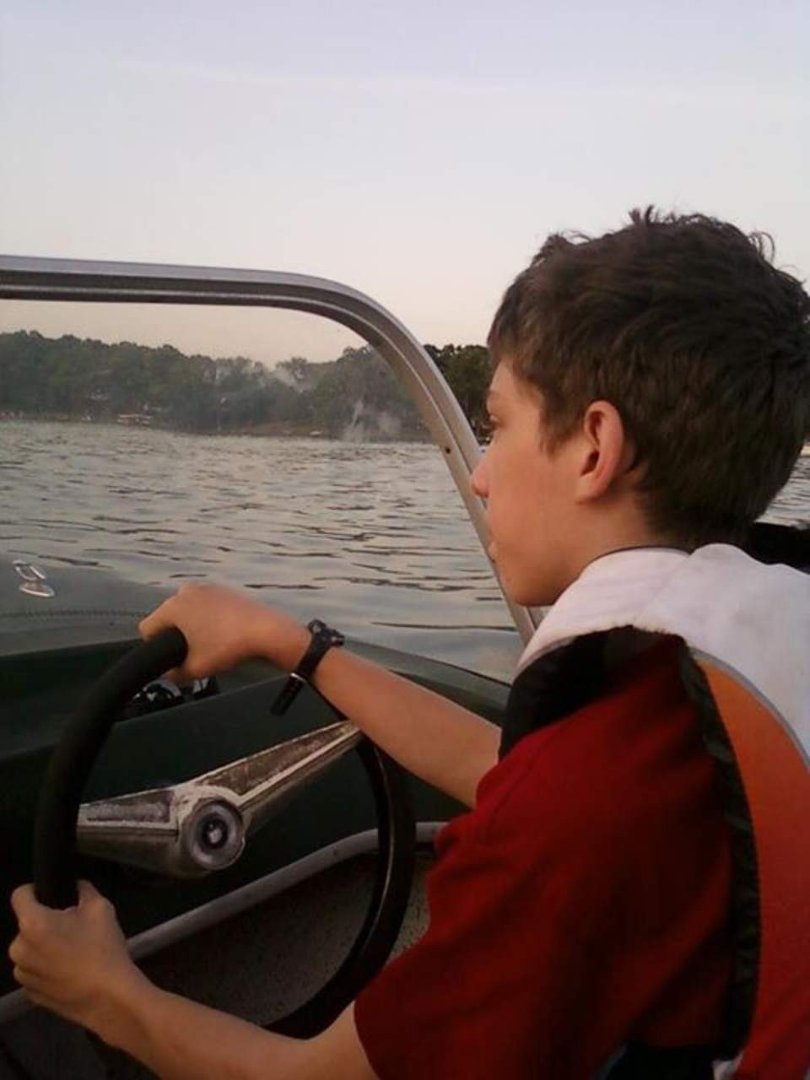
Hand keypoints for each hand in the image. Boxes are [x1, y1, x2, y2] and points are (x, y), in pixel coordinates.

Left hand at [9, 881, 147, 1035]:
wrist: (109, 997)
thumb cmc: (103, 949)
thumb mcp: (101, 908)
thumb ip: (84, 890)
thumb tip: (77, 885)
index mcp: (33, 924)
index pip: (20, 895)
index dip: (34, 889)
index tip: (48, 893)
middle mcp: (19, 949)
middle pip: (27, 925)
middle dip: (45, 922)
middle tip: (72, 927)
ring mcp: (22, 974)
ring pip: (30, 950)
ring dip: (44, 947)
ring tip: (72, 953)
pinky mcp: (29, 994)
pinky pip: (34, 971)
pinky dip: (46, 968)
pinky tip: (69, 971)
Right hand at [139, 582, 309, 680]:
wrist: (266, 631)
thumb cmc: (228, 647)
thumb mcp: (195, 669)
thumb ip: (173, 674)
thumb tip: (168, 673)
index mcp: (173, 607)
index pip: (147, 628)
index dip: (153, 647)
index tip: (169, 658)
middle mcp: (186, 592)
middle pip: (167, 617)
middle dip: (174, 634)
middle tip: (191, 653)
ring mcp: (206, 588)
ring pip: (187, 610)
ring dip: (191, 625)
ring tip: (209, 643)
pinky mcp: (223, 590)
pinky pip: (205, 605)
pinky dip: (208, 617)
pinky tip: (222, 633)